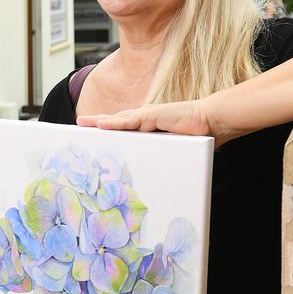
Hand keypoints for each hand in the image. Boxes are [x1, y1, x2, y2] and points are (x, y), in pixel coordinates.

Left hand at [77, 98, 228, 145]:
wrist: (213, 121)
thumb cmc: (198, 135)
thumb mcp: (175, 148)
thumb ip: (164, 156)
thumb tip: (162, 179)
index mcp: (149, 126)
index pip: (124, 128)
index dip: (109, 129)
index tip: (94, 134)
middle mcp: (145, 119)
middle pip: (116, 121)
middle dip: (97, 123)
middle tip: (79, 125)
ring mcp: (148, 116)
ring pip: (118, 119)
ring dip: (100, 121)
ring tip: (82, 123)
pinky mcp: (153, 115)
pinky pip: (130, 120)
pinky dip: (115, 122)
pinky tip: (101, 124)